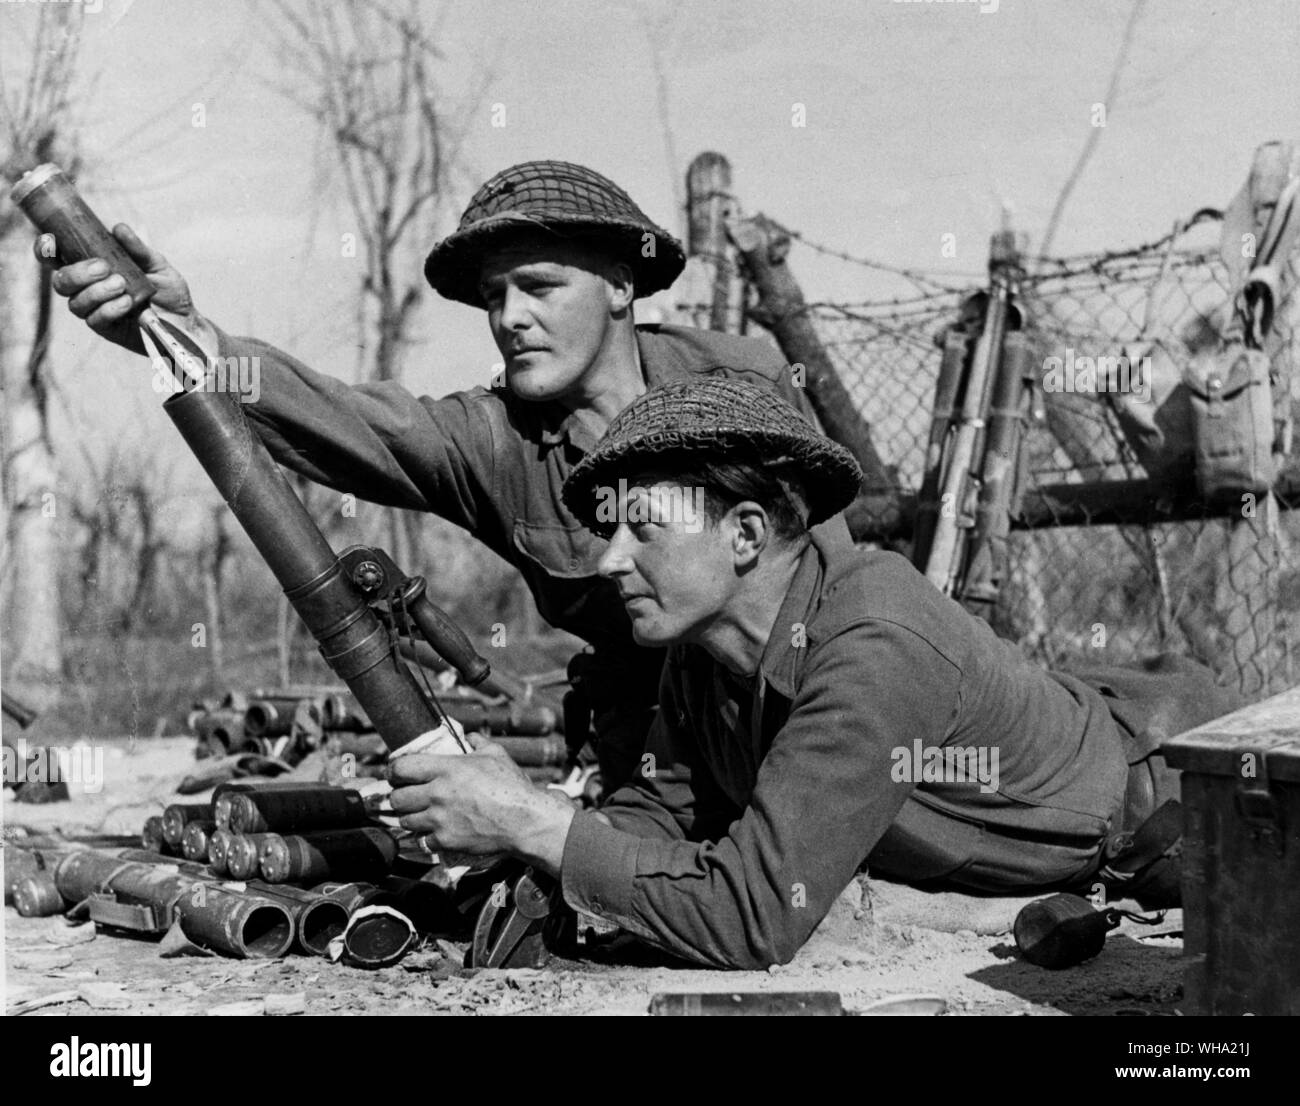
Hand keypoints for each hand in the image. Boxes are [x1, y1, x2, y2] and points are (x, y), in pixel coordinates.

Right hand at [35, 223, 204, 355]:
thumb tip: (118, 228)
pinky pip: (95, 319)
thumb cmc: (167, 290)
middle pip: (61, 281)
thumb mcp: (156, 264)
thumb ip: (137, 249)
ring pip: (75, 302)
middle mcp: (87, 289)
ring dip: (96, 291)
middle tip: (104, 267)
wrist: (186, 320)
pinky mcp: (106, 329)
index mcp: (92, 268)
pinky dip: (110, 308)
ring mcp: (94, 310)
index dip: (46, 250)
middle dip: (77, 272)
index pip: (58, 259)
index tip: (51, 240)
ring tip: (122, 284)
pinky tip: (127, 302)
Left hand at [387, 734, 575, 874]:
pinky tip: (436, 832)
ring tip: (421, 815)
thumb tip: (470, 736)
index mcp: (447, 768)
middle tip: (407, 797)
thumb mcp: (496, 755)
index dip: (393, 770)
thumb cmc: (512, 786)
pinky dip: (427, 837)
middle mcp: (438, 793)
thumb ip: (478, 742)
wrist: (525, 820)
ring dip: (411, 818)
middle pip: (397, 798)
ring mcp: (440, 819)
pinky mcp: (446, 840)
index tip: (395, 774)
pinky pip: (423, 840)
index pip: (401, 767)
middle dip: (399, 797)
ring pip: (406, 821)